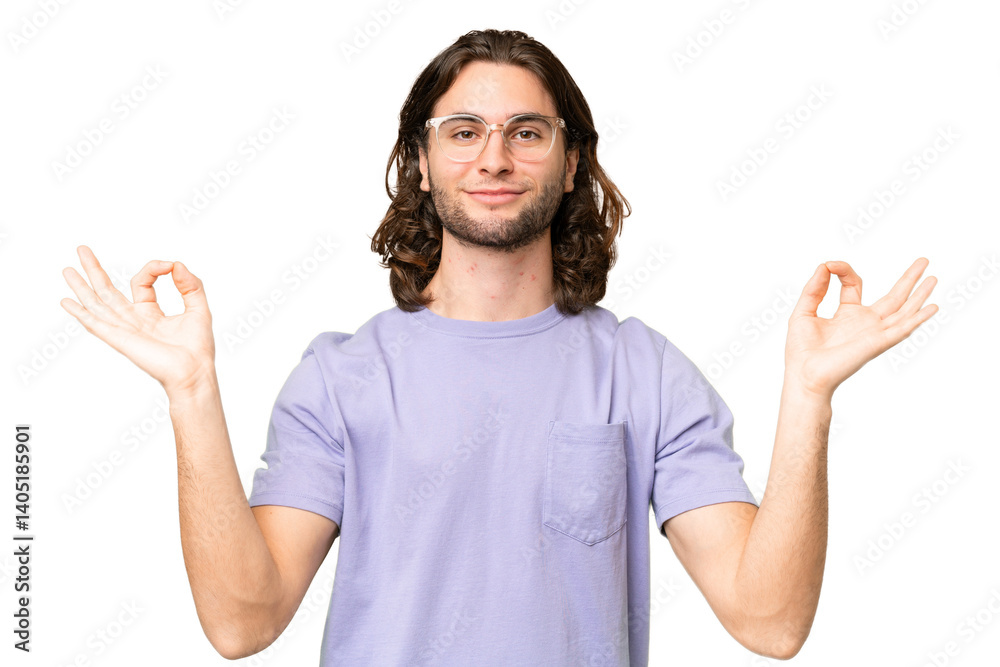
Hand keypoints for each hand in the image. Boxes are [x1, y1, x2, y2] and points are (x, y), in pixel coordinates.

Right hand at [60, 245, 215, 395]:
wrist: (194, 371)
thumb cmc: (197, 347)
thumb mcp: (198, 308)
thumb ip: (190, 285)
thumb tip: (176, 264)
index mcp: (150, 313)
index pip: (141, 282)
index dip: (154, 268)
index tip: (170, 266)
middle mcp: (133, 320)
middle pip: (108, 290)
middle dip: (94, 270)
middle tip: (81, 249)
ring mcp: (125, 329)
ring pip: (98, 303)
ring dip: (81, 287)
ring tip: (67, 270)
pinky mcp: (120, 339)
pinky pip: (96, 324)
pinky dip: (81, 313)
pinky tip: (66, 302)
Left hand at [784, 257, 937, 400]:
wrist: (804, 375)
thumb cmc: (802, 351)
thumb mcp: (804, 312)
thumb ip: (814, 289)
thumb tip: (825, 265)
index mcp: (847, 314)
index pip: (854, 285)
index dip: (844, 271)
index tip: (829, 265)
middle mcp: (865, 323)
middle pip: (893, 297)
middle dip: (908, 279)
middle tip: (924, 261)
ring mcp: (874, 333)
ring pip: (903, 310)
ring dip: (919, 295)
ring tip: (934, 278)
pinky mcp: (878, 342)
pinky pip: (903, 328)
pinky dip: (918, 318)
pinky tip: (932, 307)